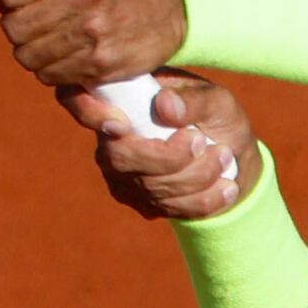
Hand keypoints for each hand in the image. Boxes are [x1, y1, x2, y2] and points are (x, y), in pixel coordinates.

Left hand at [0, 0, 188, 86]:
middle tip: (43, 18)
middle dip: (20, 26)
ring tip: (59, 34)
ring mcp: (93, 32)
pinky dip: (55, 69)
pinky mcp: (101, 63)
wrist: (168, 4)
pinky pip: (51, 77)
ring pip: (27, 57)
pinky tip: (74, 52)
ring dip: (35, 50)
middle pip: (12, 29)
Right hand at [74, 69, 256, 221]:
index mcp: (120, 100)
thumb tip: (165, 106)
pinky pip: (168, 208)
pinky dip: (203, 200)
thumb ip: (193, 101)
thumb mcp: (215, 100)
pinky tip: (226, 188)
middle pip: (121, 158)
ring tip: (224, 157)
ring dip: (196, 176)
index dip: (87, 112)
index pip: (75, 99)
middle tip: (202, 143)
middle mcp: (111, 139)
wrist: (232, 154)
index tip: (120, 124)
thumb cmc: (216, 117)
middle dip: (167, 157)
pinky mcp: (141, 203)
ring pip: (151, 187)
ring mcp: (122, 175)